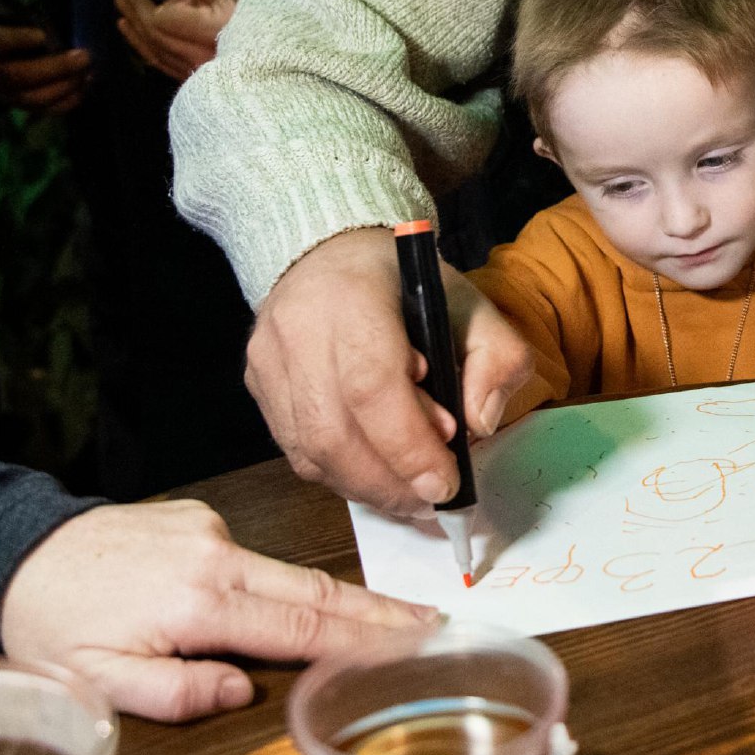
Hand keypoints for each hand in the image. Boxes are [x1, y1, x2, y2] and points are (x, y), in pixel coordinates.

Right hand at [0, 8, 92, 115]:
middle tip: (83, 56)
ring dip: (64, 86)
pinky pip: (42, 110)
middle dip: (54, 68)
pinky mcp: (18, 105)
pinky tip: (84, 86)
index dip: (17, 40)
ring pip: (31, 98)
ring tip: (88, 71)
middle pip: (16, 76)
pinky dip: (67, 102)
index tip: (42, 34)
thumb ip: (21, 7)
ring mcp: (1, 93)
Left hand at [0, 500, 436, 721]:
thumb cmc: (50, 624)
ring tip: (387, 617)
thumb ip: (175, 692)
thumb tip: (241, 692)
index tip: (417, 641)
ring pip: (290, 573)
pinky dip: (275, 583)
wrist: (12, 553)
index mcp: (200, 602)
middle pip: (317, 590)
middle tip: (436, 622)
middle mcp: (217, 557)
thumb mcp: (98, 681)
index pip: (303, 627)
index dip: (365, 639)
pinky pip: (251, 558)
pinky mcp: (199, 519)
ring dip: (339, 598)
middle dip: (380, 610)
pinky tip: (276, 603)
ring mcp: (210, 531)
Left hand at [114, 0, 236, 82]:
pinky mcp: (191, 78)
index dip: (139, 0)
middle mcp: (188, 53)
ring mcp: (189, 69)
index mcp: (196, 28)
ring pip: (152, 51)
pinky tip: (140, 41)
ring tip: (123, 17)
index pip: (156, 15)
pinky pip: (161, 64)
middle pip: (150, 33)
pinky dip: (145, 49)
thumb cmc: (245, 10)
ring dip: (134, 32)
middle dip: (133, 13)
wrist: (262, 50)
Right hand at [246, 228, 534, 516]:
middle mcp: (299, 328)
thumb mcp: (471, 305)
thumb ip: (496, 359)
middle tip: (431, 500)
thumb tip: (479, 424)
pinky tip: (376, 475)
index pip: (371, 385)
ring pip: (309, 451)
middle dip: (389, 481)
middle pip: (333, 432)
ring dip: (366, 487)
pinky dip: (340, 475)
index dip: (407, 445)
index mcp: (354, 296)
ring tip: (409, 495)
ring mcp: (270, 359)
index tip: (444, 482)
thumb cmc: (405, 286)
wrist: (331, 254)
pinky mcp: (258, 385)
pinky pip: (295, 450)